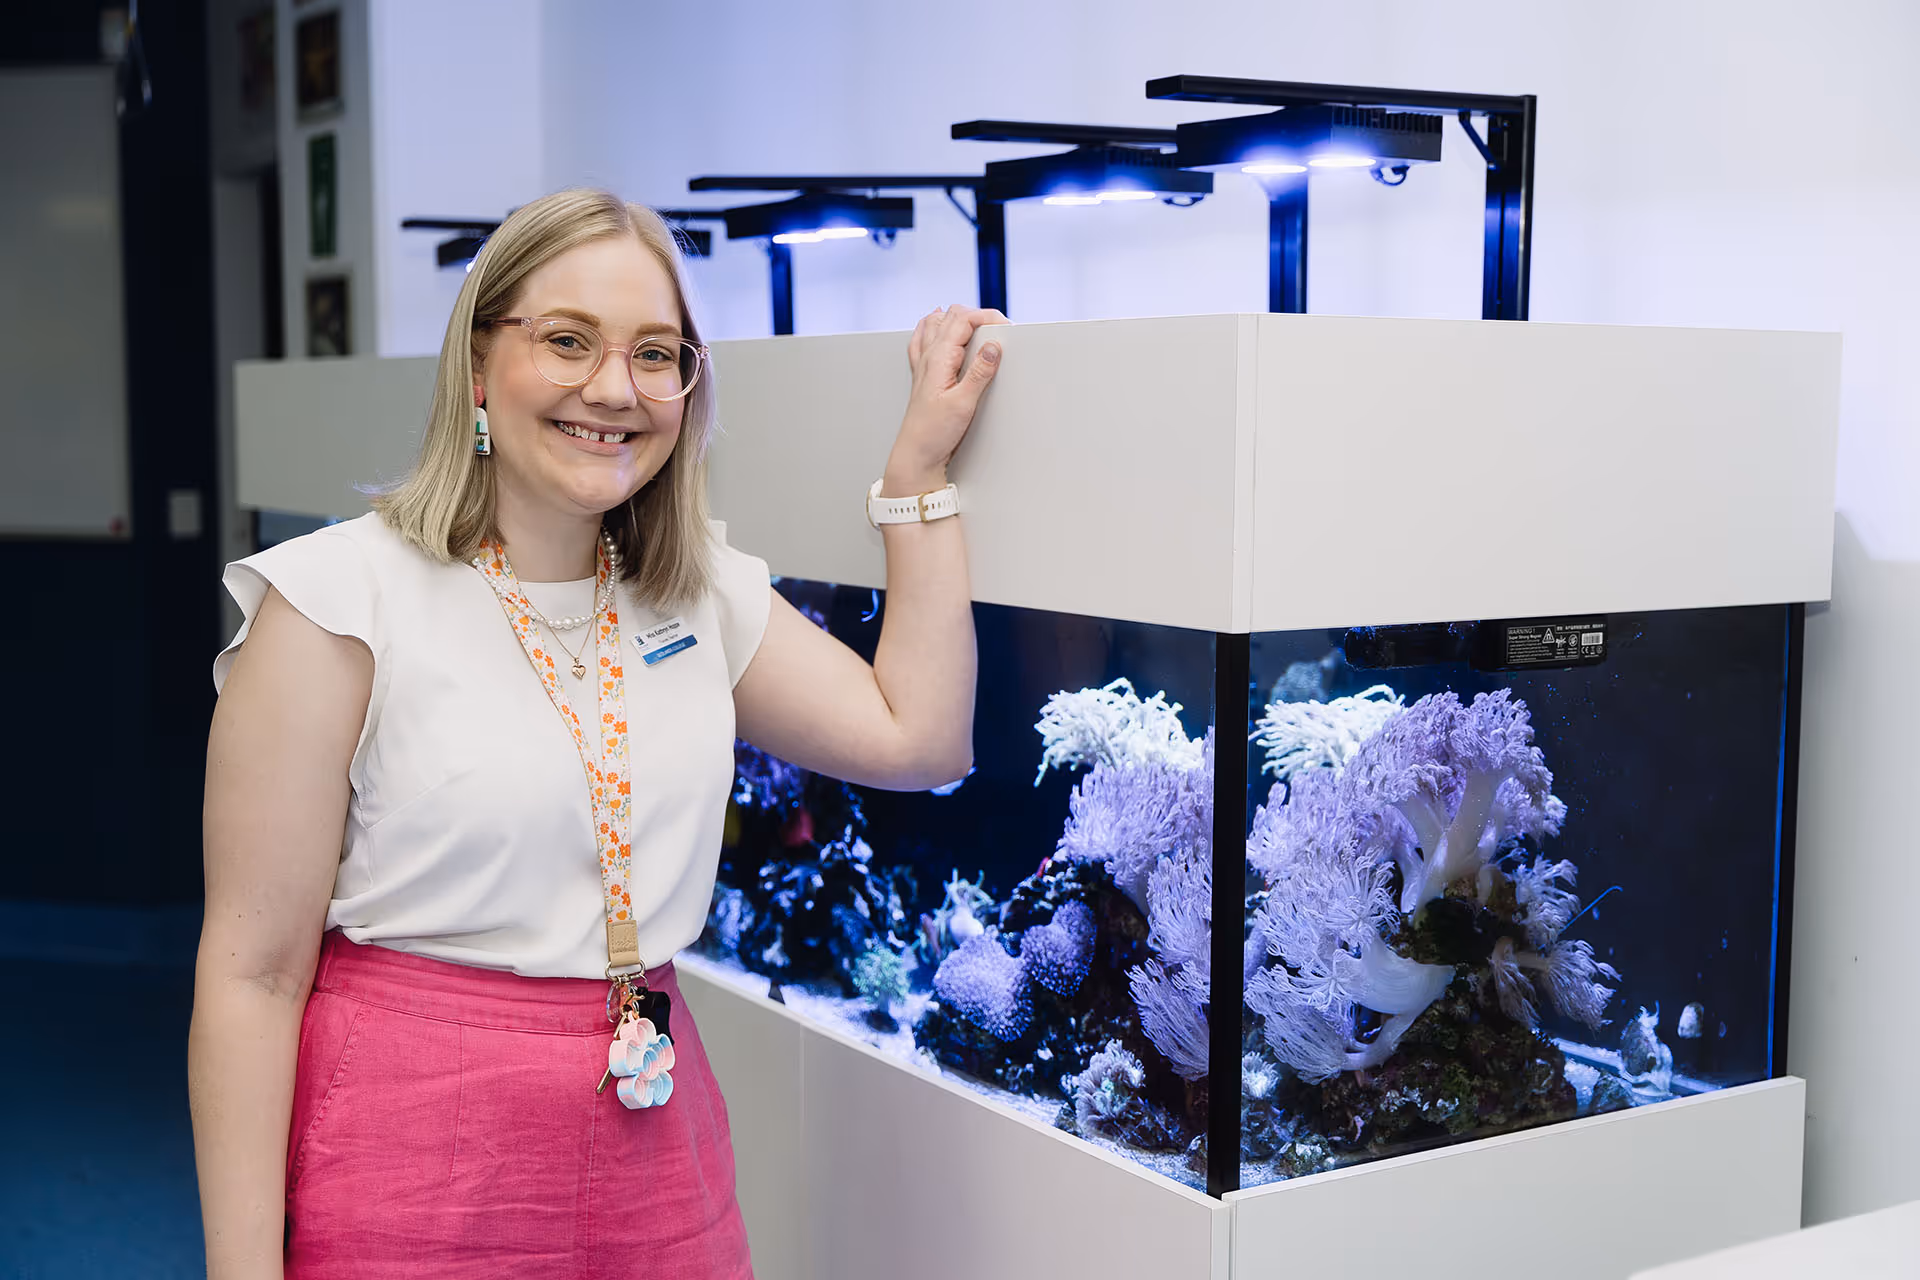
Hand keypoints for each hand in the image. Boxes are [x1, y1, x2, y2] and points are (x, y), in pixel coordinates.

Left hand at [884, 305, 1007, 495]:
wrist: (916, 453)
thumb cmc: (934, 433)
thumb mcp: (964, 403)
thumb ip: (980, 372)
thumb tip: (993, 347)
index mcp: (938, 358)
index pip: (964, 320)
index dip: (988, 317)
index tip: (1007, 327)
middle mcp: (928, 355)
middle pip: (952, 316)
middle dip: (978, 315)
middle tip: (998, 328)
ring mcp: (923, 363)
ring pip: (937, 323)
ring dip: (957, 317)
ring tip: (977, 325)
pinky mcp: (923, 373)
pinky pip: (922, 338)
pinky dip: (933, 326)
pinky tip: (937, 325)